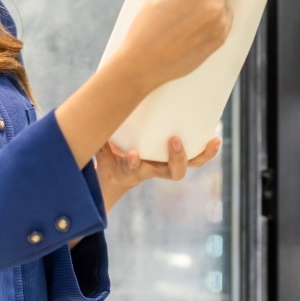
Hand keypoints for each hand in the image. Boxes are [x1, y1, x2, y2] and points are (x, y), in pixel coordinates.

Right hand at [95, 136, 221, 211]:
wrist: (116, 181)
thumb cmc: (108, 162)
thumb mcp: (99, 153)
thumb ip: (96, 141)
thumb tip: (83, 119)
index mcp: (133, 170)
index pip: (133, 168)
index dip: (133, 163)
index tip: (132, 155)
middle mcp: (154, 170)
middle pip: (174, 172)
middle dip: (177, 158)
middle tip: (174, 140)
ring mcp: (166, 165)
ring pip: (189, 165)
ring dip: (202, 155)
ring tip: (213, 140)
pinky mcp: (175, 158)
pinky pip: (195, 157)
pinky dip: (207, 149)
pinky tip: (215, 136)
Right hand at [115, 0, 242, 93]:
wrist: (144, 63)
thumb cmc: (147, 25)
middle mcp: (213, 6)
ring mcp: (219, 24)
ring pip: (225, 3)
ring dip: (214, 3)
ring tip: (189, 15)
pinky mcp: (221, 40)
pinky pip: (224, 21)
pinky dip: (214, 20)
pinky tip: (192, 27)